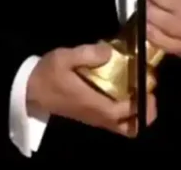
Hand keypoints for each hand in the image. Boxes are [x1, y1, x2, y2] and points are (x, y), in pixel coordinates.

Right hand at [25, 43, 156, 136]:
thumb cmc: (48, 74)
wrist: (30, 90)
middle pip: (129, 127)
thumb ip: (87, 53)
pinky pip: (115, 122)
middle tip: (149, 90)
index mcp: (93, 103)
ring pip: (123, 127)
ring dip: (137, 114)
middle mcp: (97, 115)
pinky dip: (126, 113)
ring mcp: (94, 118)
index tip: (149, 82)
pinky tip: (125, 91)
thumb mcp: (64, 57)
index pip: (124, 111)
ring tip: (141, 90)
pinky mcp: (91, 116)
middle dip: (145, 113)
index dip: (141, 101)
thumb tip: (109, 51)